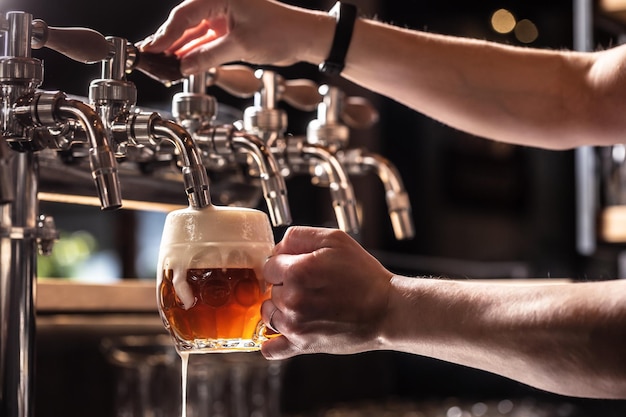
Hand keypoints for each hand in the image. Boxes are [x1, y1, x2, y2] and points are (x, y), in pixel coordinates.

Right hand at [139, 0, 327, 73]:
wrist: (305, 38)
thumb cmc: (281, 32)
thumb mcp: (241, 46)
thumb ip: (209, 56)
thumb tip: (184, 67)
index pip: (184, 15)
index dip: (166, 35)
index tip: (151, 50)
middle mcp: (220, 2)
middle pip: (185, 22)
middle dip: (168, 41)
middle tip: (149, 58)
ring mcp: (224, 15)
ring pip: (194, 32)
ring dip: (180, 48)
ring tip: (161, 64)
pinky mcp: (230, 28)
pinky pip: (206, 39)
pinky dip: (195, 51)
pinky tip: (181, 63)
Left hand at [260, 226, 393, 359]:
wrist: (386, 310)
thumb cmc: (364, 275)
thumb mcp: (335, 239)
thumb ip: (299, 236)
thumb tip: (277, 248)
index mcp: (296, 271)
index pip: (269, 265)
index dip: (284, 263)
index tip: (300, 267)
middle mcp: (291, 299)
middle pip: (269, 289)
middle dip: (284, 285)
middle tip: (311, 285)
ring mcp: (294, 325)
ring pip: (268, 314)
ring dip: (280, 309)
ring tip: (304, 305)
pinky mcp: (301, 345)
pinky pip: (270, 349)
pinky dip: (271, 342)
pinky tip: (282, 331)